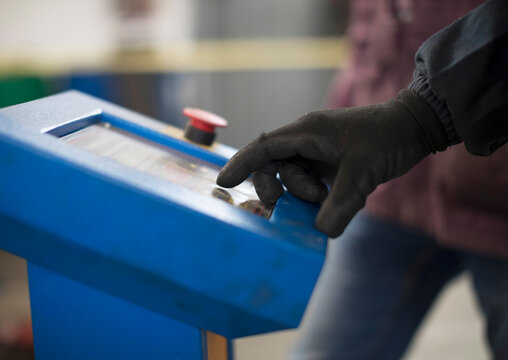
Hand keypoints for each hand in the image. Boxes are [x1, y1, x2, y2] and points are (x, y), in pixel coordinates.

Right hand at [217, 90, 447, 236]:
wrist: (415, 127)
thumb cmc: (386, 140)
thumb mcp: (362, 174)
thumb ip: (340, 204)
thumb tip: (322, 234)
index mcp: (307, 132)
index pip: (263, 147)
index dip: (241, 164)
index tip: (222, 183)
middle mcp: (306, 139)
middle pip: (273, 166)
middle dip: (277, 188)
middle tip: (286, 205)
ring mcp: (317, 151)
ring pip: (292, 177)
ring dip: (303, 194)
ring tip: (328, 197)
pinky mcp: (328, 162)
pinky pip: (309, 181)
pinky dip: (314, 195)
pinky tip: (333, 198)